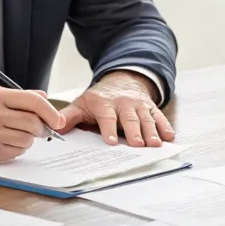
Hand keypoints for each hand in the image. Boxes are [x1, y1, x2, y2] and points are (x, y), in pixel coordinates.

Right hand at [0, 86, 65, 163]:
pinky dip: (18, 148)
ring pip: (27, 140)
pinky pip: (17, 152)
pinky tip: (8, 142)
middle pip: (33, 123)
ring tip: (18, 134)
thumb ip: (22, 96)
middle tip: (40, 129)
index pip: (33, 102)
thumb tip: (45, 98)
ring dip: (29, 139)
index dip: (51, 112)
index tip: (58, 120)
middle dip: (42, 128)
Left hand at [59, 71, 173, 147]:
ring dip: (152, 131)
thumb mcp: (82, 104)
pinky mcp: (151, 107)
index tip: (110, 141)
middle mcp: (123, 103)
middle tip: (138, 145)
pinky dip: (165, 126)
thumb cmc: (99, 98)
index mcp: (104, 104)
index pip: (107, 117)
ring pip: (146, 118)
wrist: (121, 80)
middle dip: (135, 132)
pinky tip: (170, 137)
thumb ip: (69, 116)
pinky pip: (159, 116)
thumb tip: (55, 128)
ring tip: (156, 144)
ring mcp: (139, 105)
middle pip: (130, 119)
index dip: (109, 129)